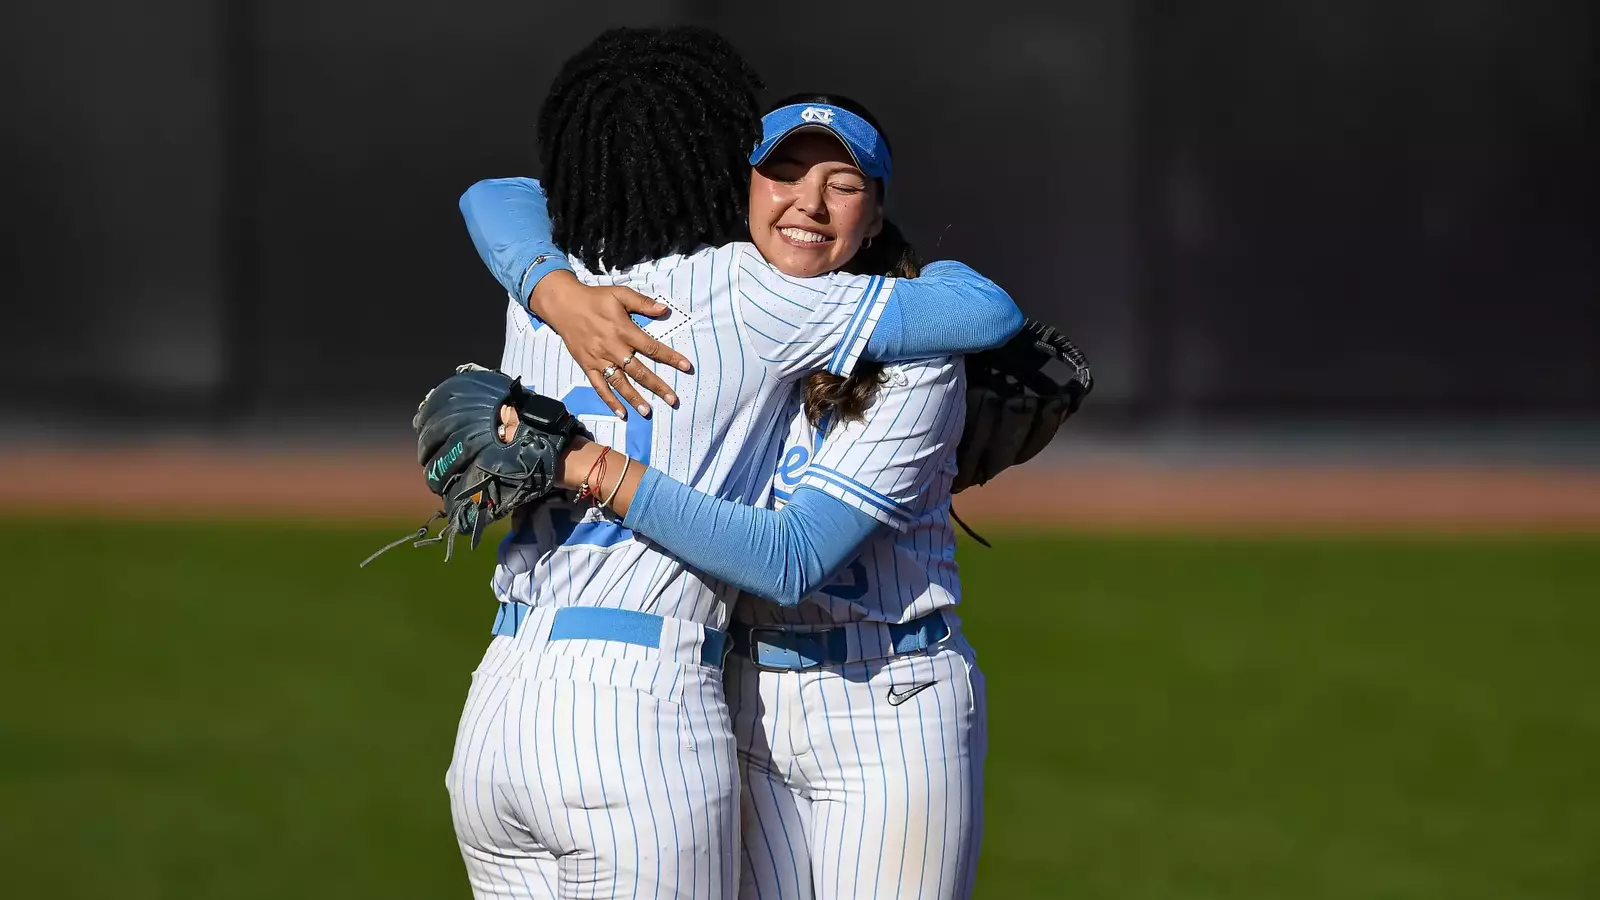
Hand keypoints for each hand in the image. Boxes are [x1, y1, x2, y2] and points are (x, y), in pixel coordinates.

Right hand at [528, 270, 692, 418]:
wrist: (564, 304)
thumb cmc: (595, 298)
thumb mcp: (620, 294)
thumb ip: (642, 303)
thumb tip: (664, 309)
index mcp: (624, 330)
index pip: (652, 347)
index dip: (671, 357)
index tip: (686, 367)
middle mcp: (613, 348)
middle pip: (639, 371)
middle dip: (657, 386)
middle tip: (672, 400)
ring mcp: (599, 359)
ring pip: (620, 382)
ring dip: (634, 398)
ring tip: (648, 411)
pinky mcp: (587, 366)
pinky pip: (600, 387)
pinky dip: (610, 400)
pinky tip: (621, 413)